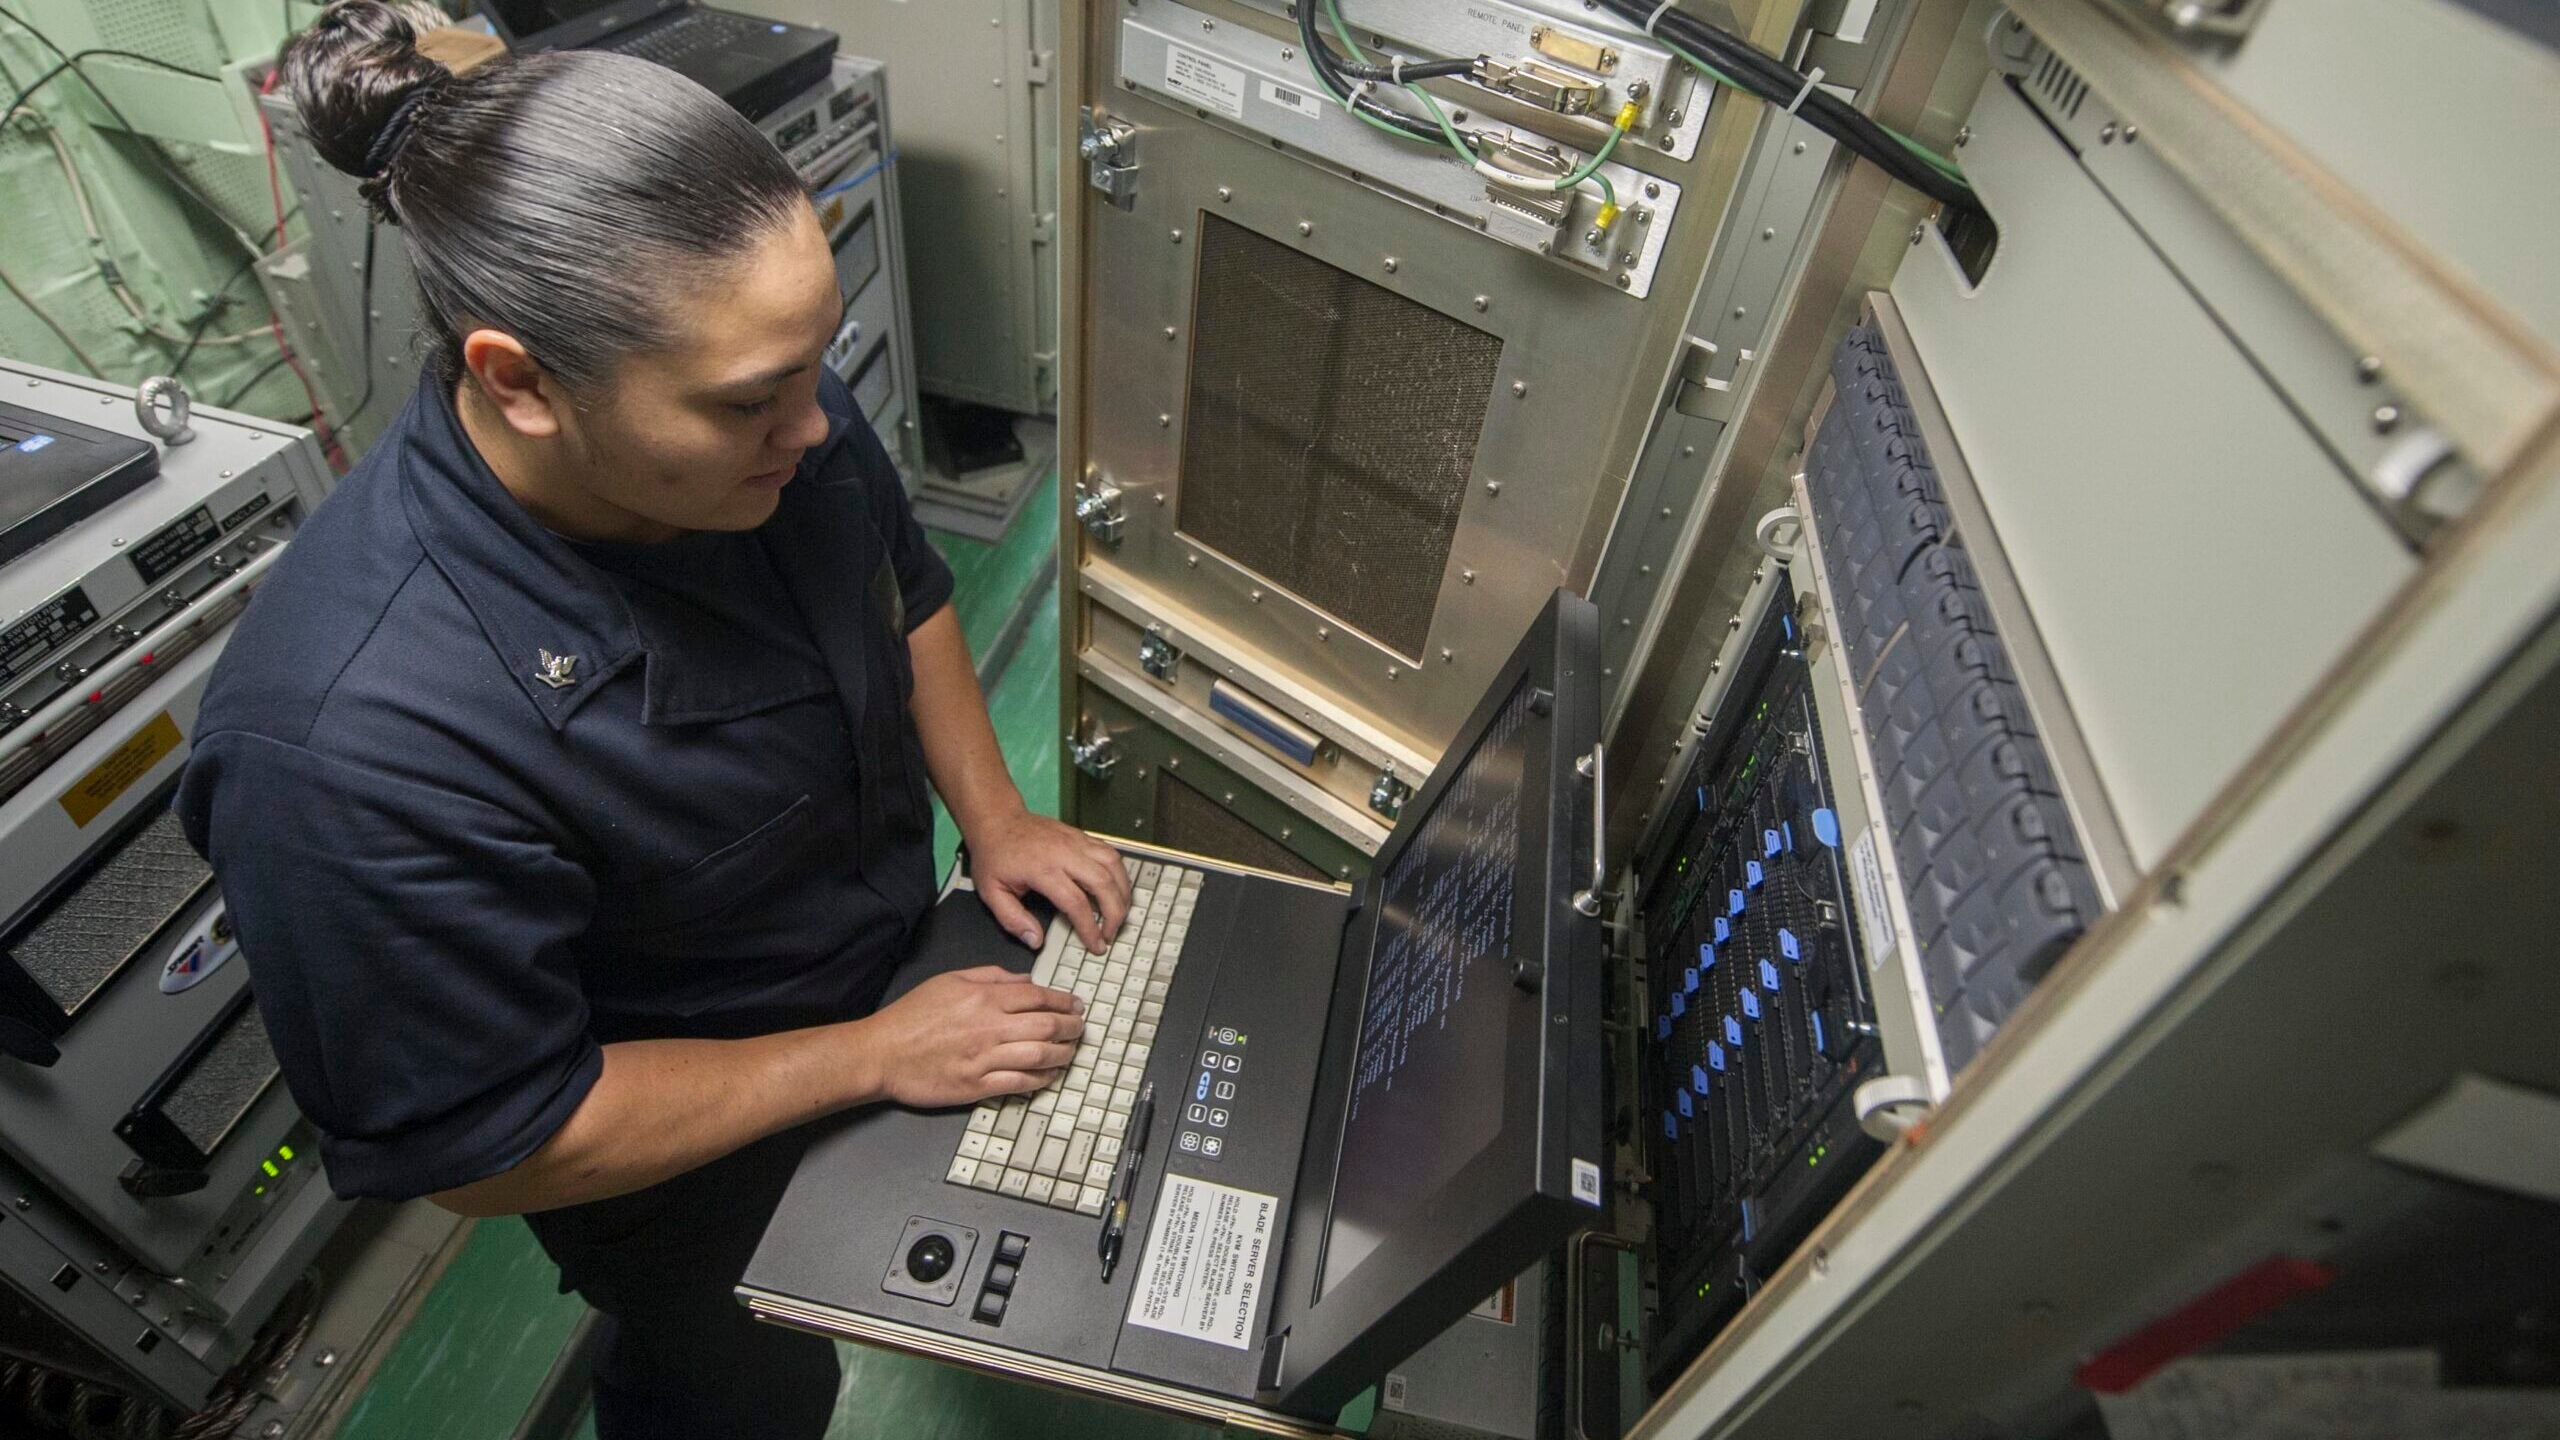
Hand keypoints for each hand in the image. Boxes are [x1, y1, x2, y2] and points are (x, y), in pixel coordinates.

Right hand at [858, 966, 1082, 1107]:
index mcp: (983, 999)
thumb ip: (990, 976)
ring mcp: (984, 1059)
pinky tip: (1050, 1074)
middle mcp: (989, 1028)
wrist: (881, 1054)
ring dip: (1064, 1053)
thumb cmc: (910, 1017)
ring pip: (1040, 1055)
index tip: (1076, 1005)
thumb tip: (1025, 980)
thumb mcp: (949, 981)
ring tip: (1071, 1051)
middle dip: (1073, 1027)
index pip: (1038, 996)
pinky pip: (1021, 1084)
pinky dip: (1042, 1079)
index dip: (1064, 1001)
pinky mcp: (977, 1086)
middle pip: (1048, 1025)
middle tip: (1081, 1028)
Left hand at [966, 806, 1131, 951]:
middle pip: (1103, 883)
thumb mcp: (992, 892)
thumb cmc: (995, 854)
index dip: (1090, 928)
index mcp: (1042, 869)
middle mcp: (1064, 853)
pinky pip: (1111, 852)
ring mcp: (1076, 841)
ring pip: (1113, 865)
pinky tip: (1117, 888)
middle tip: (1112, 932)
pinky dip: (1119, 872)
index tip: (1095, 944)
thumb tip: (1035, 940)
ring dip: (1123, 891)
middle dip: (1115, 912)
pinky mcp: (1082, 836)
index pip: (1076, 903)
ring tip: (1121, 912)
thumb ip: (1013, 920)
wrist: (997, 819)